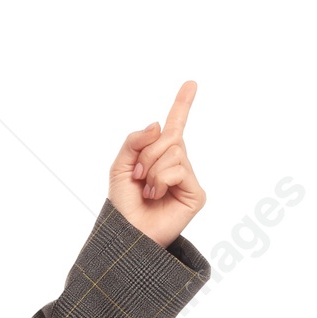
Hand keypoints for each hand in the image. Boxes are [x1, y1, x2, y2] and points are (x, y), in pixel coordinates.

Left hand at [107, 80, 204, 248]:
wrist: (127, 234)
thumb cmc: (123, 205)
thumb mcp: (120, 167)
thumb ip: (134, 141)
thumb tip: (159, 124)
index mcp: (160, 156)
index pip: (174, 126)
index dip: (182, 104)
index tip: (191, 83)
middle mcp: (178, 165)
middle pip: (170, 137)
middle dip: (147, 154)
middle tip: (138, 177)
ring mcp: (188, 179)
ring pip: (175, 152)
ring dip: (153, 170)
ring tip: (148, 191)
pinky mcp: (196, 194)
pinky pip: (179, 169)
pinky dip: (162, 180)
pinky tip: (157, 196)